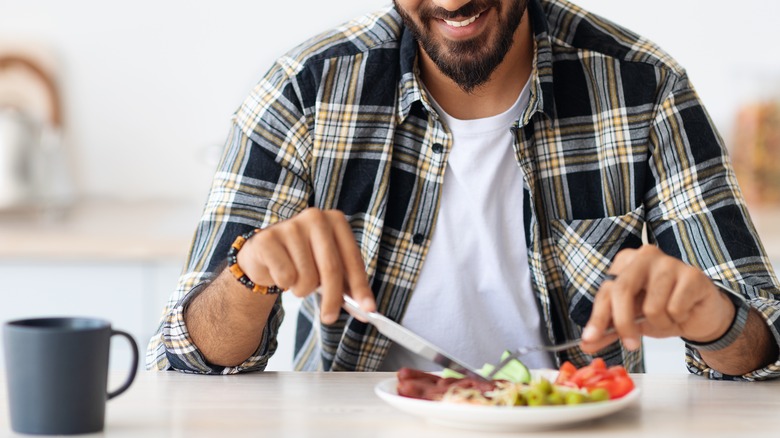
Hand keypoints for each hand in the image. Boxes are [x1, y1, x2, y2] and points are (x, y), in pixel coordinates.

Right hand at [236, 208, 375, 323]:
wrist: (264, 255)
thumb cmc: (302, 261)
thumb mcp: (328, 268)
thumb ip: (347, 285)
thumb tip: (367, 309)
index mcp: (336, 220)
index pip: (352, 258)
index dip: (361, 286)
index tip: (369, 309)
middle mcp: (315, 218)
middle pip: (331, 269)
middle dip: (332, 299)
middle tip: (330, 318)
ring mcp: (290, 226)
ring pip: (306, 277)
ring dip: (302, 289)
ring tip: (296, 280)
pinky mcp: (267, 239)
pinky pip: (285, 276)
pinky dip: (284, 283)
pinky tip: (279, 273)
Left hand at [580, 245, 735, 352]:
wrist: (701, 314)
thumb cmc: (663, 311)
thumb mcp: (632, 321)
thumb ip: (610, 330)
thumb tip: (586, 344)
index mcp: (625, 262)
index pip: (606, 290)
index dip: (597, 317)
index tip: (589, 339)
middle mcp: (645, 256)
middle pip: (622, 290)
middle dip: (624, 323)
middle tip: (631, 345)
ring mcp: (670, 262)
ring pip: (652, 306)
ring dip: (660, 323)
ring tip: (669, 317)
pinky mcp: (693, 275)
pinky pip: (675, 308)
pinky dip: (678, 319)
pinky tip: (685, 311)